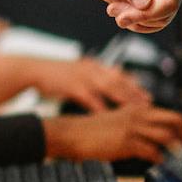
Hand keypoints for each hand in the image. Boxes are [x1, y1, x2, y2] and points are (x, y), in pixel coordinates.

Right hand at [29, 59, 149, 112]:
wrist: (33, 70)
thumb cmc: (55, 74)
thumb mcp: (78, 70)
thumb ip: (96, 74)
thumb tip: (115, 75)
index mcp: (94, 65)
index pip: (120, 75)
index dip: (134, 85)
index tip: (146, 96)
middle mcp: (92, 69)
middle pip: (119, 81)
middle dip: (134, 93)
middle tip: (148, 104)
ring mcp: (83, 77)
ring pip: (110, 88)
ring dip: (124, 99)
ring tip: (135, 111)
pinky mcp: (73, 86)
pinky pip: (92, 99)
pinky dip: (102, 108)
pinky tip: (110, 116)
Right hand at [43, 104, 181, 160]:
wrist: (70, 134)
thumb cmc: (89, 132)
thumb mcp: (116, 122)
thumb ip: (135, 126)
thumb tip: (153, 143)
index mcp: (137, 108)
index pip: (170, 115)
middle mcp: (138, 114)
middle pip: (175, 121)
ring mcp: (133, 127)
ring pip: (167, 136)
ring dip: (179, 152)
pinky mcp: (126, 141)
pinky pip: (152, 151)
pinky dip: (162, 160)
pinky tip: (164, 166)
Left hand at [70, 0, 181, 32]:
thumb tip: (145, 3)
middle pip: (169, 3)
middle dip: (143, 14)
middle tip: (119, 15)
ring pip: (162, 18)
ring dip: (136, 20)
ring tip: (116, 9)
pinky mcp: (156, 5)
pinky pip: (154, 24)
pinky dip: (136, 24)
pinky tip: (123, 14)